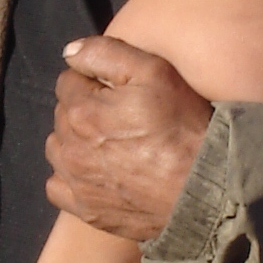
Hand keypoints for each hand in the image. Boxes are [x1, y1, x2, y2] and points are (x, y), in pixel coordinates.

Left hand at [44, 36, 211, 242]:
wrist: (205, 187)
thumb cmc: (183, 127)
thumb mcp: (154, 72)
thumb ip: (106, 53)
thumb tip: (69, 52)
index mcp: (82, 111)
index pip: (67, 82)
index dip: (92, 81)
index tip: (116, 90)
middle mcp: (71, 148)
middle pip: (62, 115)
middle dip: (83, 109)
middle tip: (118, 116)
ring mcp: (77, 182)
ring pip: (58, 149)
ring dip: (74, 141)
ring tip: (106, 142)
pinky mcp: (86, 210)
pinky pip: (57, 187)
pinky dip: (70, 177)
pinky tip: (94, 172)